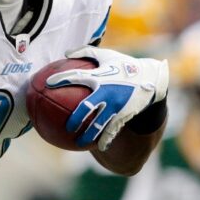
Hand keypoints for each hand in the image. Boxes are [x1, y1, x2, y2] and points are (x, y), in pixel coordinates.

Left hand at [46, 46, 168, 150]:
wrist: (152, 78)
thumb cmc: (124, 65)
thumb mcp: (106, 55)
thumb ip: (85, 52)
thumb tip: (65, 53)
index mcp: (100, 77)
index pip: (76, 77)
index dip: (61, 79)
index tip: (47, 84)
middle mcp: (107, 92)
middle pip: (86, 108)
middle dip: (74, 118)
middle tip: (66, 127)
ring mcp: (116, 105)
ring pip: (99, 124)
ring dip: (88, 135)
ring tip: (78, 144)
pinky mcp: (124, 115)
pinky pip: (113, 129)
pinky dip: (105, 139)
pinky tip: (98, 147)